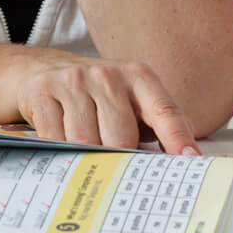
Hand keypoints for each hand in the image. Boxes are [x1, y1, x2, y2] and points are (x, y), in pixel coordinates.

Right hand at [15, 56, 199, 154]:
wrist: (43, 70)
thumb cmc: (97, 95)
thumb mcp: (132, 100)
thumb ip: (159, 124)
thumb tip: (186, 157)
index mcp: (138, 77)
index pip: (164, 110)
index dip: (177, 137)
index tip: (190, 159)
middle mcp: (107, 74)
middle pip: (121, 139)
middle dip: (118, 158)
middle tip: (112, 163)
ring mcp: (73, 80)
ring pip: (86, 143)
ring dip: (85, 156)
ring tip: (83, 148)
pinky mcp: (43, 90)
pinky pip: (55, 139)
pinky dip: (59, 149)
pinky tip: (60, 140)